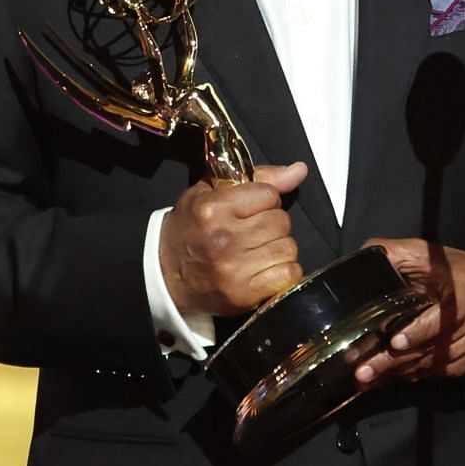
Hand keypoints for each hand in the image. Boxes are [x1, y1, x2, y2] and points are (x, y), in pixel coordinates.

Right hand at [159, 162, 306, 316]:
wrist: (165, 276)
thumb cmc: (190, 229)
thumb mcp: (211, 192)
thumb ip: (259, 177)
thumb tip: (299, 170)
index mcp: (213, 209)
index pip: (270, 194)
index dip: (264, 199)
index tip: (251, 208)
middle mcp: (224, 239)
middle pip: (281, 221)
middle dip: (272, 223)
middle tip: (253, 231)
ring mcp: (235, 270)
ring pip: (288, 248)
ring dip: (278, 248)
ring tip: (257, 250)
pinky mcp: (244, 295)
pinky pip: (289, 275)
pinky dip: (283, 272)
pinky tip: (263, 269)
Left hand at [353, 238, 464, 386]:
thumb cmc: (461, 273)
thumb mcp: (431, 255)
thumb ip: (398, 253)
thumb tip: (365, 258)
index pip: (444, 316)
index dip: (419, 330)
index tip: (396, 341)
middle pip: (431, 347)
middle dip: (393, 361)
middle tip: (363, 370)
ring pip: (431, 365)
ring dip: (396, 374)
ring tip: (365, 378)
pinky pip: (437, 375)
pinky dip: (410, 377)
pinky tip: (387, 379)